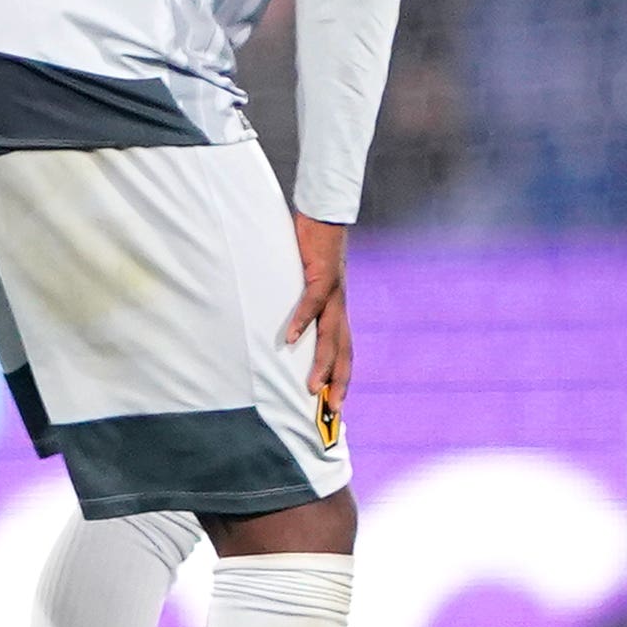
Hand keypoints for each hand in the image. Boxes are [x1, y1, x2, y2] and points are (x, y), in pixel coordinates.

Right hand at [282, 210, 352, 422]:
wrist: (326, 215)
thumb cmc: (313, 250)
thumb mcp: (307, 284)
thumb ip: (302, 306)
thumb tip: (283, 328)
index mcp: (338, 311)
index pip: (344, 350)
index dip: (341, 378)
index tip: (336, 405)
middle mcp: (340, 306)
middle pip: (344, 350)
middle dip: (339, 382)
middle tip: (332, 411)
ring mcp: (334, 292)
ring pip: (331, 334)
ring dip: (322, 362)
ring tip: (311, 386)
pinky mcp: (322, 274)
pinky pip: (312, 303)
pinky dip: (300, 322)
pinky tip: (289, 339)